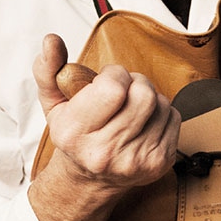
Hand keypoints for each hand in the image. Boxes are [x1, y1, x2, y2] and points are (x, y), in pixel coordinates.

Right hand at [28, 34, 181, 220]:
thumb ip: (47, 69)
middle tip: (121, 92)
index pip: (114, 88)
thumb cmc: (74, 136)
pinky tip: (143, 123)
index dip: (114, 74)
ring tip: (130, 109)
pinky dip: (161, 113)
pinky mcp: (160, 163)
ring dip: (148, 97)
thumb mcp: (53, 104)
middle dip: (134, 82)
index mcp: (76, 135)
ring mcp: (136, 161)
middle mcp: (106, 152)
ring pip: (161, 103)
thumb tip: (51, 40)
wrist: (90, 179)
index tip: (105, 81)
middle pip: (143, 94)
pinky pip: (173, 117)